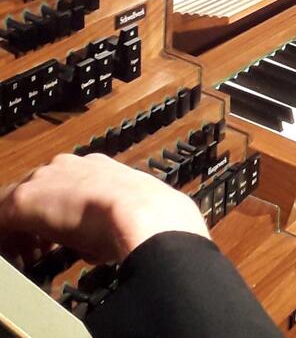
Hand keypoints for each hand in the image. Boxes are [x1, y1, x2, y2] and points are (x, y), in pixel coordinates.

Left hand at [0, 153, 209, 265]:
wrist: (145, 216)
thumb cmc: (153, 217)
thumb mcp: (134, 212)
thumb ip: (116, 218)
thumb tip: (111, 240)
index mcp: (98, 165)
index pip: (67, 186)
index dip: (64, 214)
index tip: (66, 237)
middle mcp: (69, 165)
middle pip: (39, 190)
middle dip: (39, 221)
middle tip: (45, 250)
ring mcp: (45, 179)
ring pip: (19, 202)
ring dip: (24, 230)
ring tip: (33, 258)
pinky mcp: (23, 199)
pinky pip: (2, 218)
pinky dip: (8, 239)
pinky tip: (21, 258)